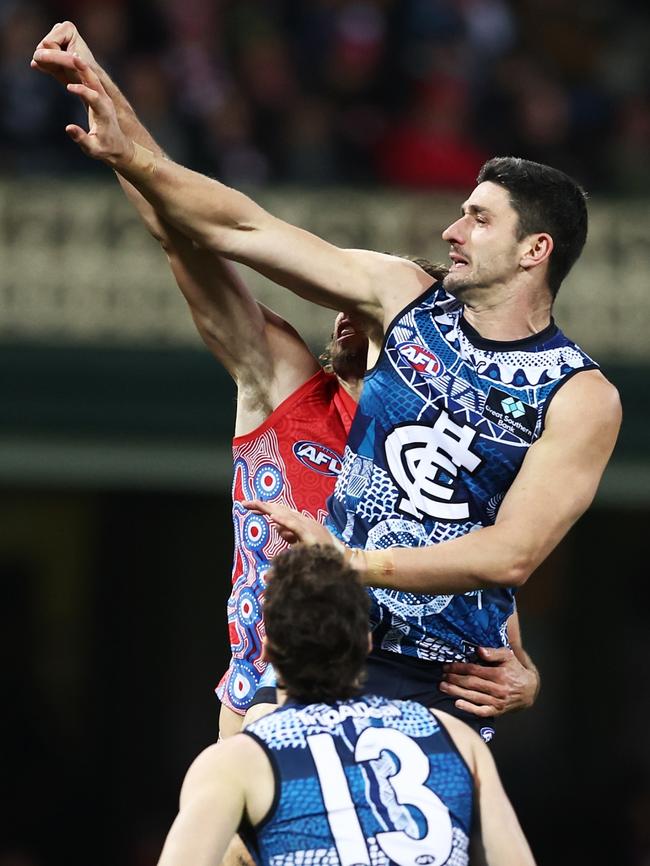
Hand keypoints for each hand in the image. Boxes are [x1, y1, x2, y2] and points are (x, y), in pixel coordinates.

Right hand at [31, 21, 95, 83]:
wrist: (88, 82)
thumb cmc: (84, 72)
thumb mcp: (70, 63)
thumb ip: (52, 58)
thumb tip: (33, 62)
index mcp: (67, 28)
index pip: (48, 42)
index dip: (57, 56)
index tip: (71, 61)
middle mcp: (58, 29)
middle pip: (41, 47)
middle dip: (52, 60)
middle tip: (66, 67)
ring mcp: (52, 39)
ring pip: (38, 55)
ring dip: (49, 65)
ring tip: (63, 68)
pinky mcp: (46, 50)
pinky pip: (38, 61)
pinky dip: (45, 68)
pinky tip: (55, 70)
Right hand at [31, 52, 131, 167]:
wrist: (119, 147)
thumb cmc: (105, 149)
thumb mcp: (92, 149)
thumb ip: (81, 139)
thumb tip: (68, 128)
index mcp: (104, 114)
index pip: (94, 98)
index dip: (83, 92)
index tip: (69, 87)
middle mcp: (105, 102)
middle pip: (95, 82)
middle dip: (84, 69)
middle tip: (72, 55)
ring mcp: (103, 96)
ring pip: (92, 77)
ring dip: (81, 65)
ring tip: (68, 52)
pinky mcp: (99, 95)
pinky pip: (89, 79)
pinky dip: (79, 69)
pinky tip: (68, 60)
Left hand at [243, 499, 338, 546]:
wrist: (343, 561)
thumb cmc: (323, 553)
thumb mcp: (302, 543)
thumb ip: (290, 535)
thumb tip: (277, 528)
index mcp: (300, 523)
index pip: (280, 511)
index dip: (264, 507)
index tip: (247, 506)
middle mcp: (304, 521)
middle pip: (280, 509)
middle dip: (262, 505)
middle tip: (244, 503)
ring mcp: (308, 527)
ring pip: (286, 514)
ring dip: (270, 509)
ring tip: (255, 505)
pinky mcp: (311, 535)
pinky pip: (296, 526)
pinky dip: (285, 521)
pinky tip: (273, 517)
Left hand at [439, 646, 538, 717]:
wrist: (530, 690)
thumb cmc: (516, 670)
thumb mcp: (508, 656)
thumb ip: (494, 653)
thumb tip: (478, 650)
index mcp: (499, 674)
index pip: (474, 670)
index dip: (459, 668)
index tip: (447, 666)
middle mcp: (498, 689)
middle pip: (471, 683)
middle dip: (454, 679)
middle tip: (442, 676)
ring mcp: (497, 702)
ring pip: (473, 696)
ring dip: (456, 692)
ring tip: (443, 687)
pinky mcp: (497, 711)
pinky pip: (481, 711)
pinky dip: (469, 708)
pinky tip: (457, 704)